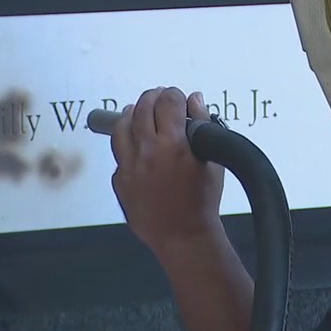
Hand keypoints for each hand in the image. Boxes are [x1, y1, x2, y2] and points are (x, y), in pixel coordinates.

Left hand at [110, 87, 225, 252]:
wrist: (183, 235)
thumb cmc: (202, 202)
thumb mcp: (212, 160)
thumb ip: (203, 125)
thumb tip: (195, 101)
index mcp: (173, 144)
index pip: (169, 102)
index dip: (174, 95)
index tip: (177, 97)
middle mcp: (147, 151)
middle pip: (143, 108)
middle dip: (153, 98)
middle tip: (159, 98)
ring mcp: (129, 167)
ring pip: (121, 127)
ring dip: (132, 115)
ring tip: (139, 112)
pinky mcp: (120, 181)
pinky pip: (118, 154)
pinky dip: (127, 145)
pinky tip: (136, 145)